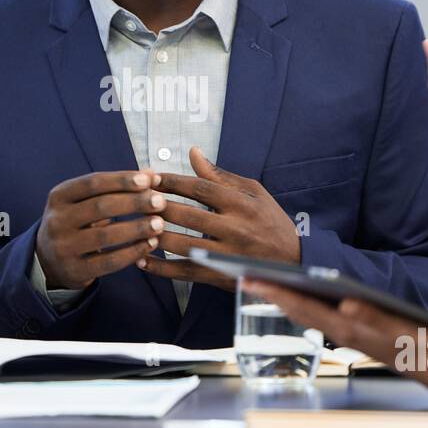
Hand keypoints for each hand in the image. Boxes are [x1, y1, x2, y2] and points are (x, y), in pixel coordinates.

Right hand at [36, 170, 165, 289]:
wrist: (49, 260)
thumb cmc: (76, 223)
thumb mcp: (85, 201)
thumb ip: (116, 188)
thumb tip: (152, 174)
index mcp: (59, 196)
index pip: (92, 183)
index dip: (122, 180)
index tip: (149, 179)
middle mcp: (56, 220)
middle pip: (100, 207)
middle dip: (134, 203)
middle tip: (160, 201)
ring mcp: (63, 247)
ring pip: (105, 236)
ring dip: (136, 228)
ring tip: (160, 224)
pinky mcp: (75, 270)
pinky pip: (108, 261)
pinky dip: (132, 252)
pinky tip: (150, 244)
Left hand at [138, 146, 299, 290]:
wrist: (293, 262)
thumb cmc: (271, 221)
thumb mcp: (253, 192)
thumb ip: (220, 175)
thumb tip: (193, 152)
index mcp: (242, 203)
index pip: (200, 188)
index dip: (171, 181)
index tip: (149, 176)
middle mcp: (235, 228)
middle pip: (188, 215)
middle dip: (158, 206)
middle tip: (133, 199)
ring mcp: (228, 255)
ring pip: (184, 245)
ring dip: (156, 236)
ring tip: (134, 226)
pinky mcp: (221, 275)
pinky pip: (186, 272)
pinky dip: (161, 268)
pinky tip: (142, 260)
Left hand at [247, 280, 427, 390]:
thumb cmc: (421, 346)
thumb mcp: (400, 330)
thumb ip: (373, 317)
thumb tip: (346, 304)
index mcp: (349, 329)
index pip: (305, 308)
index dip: (278, 292)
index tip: (253, 279)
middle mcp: (343, 333)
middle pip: (299, 311)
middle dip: (272, 293)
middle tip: (245, 276)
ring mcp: (348, 335)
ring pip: (307, 315)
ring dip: (284, 299)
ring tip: (263, 284)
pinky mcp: (355, 335)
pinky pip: (320, 319)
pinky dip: (303, 307)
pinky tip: (296, 299)